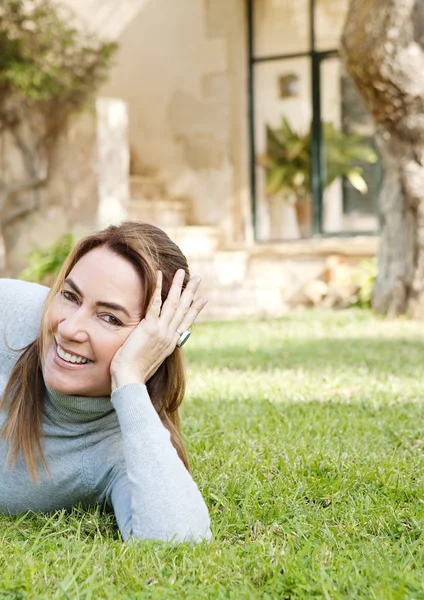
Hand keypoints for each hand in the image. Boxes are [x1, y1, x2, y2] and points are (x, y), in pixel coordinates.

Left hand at [110, 269, 206, 389]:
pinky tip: (160, 275)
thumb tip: (154, 346)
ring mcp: (161, 331)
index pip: (187, 321)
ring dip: (178, 286)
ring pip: (172, 304)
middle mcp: (170, 335)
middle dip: (191, 292)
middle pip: (183, 309)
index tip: (204, 298)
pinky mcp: (149, 328)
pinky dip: (158, 289)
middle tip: (198, 278)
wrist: (130, 380)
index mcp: (171, 343)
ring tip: (182, 272)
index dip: (195, 309)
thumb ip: (155, 349)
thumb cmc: (135, 373)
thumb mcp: (151, 360)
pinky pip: (155, 304)